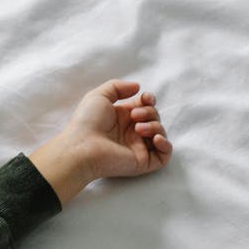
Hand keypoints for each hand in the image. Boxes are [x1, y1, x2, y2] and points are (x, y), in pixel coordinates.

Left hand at [29, 79, 172, 204]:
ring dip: (155, 126)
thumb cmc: (87, 121)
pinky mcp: (142, 162)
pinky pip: (164, 156)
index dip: (149, 100)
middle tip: (135, 116)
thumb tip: (138, 87)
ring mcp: (137, 147)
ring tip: (138, 128)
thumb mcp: (99, 96)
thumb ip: (117, 87)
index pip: (145, 106)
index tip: (146, 98)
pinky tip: (156, 138)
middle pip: (154, 118)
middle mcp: (131, 132)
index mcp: (122, 117)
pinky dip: (165, 145)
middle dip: (149, 113)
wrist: (82, 147)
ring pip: (160, 134)